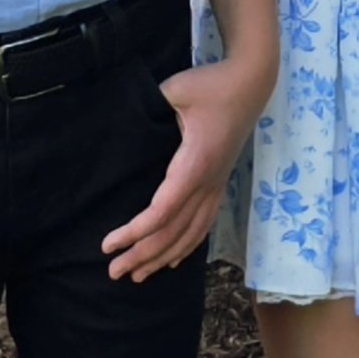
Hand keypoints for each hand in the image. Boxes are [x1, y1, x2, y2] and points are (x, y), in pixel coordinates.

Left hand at [101, 58, 267, 280]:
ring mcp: (217, 185)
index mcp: (195, 164)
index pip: (163, 212)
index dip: (135, 233)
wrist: (250, 82)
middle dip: (143, 255)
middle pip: (174, 231)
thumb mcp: (175, 90)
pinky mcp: (220, 182)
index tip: (108, 245)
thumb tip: (122, 122)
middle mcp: (208, 182)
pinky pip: (204, 224)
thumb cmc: (211, 84)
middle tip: (113, 272)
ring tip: (137, 275)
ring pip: (191, 234)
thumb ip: (149, 107)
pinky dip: (187, 246)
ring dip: (163, 257)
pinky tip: (173, 260)